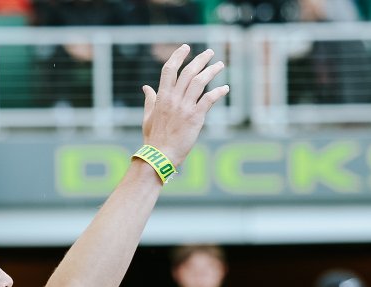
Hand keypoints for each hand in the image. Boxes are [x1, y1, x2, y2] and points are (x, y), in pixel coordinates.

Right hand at [141, 45, 228, 166]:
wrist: (159, 156)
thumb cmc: (153, 139)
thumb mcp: (147, 117)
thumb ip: (149, 100)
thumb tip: (145, 87)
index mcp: (161, 97)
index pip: (169, 69)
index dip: (178, 56)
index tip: (186, 47)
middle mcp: (173, 99)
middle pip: (188, 72)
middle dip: (200, 59)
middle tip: (209, 52)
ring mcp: (185, 107)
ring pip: (200, 82)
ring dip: (212, 71)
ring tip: (220, 65)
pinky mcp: (195, 117)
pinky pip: (209, 99)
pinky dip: (218, 92)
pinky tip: (225, 88)